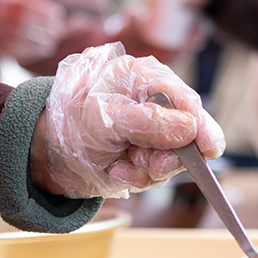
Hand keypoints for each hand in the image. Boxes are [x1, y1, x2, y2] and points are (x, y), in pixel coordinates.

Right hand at [0, 0, 65, 60]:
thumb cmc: (5, 11)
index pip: (24, 3)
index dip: (43, 9)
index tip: (58, 12)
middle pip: (24, 20)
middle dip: (44, 24)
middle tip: (58, 26)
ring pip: (23, 36)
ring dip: (42, 37)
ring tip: (55, 36)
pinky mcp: (2, 48)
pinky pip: (22, 50)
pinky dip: (37, 49)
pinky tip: (48, 47)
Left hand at [38, 41, 224, 198]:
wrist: (48, 155)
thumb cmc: (70, 125)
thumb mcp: (106, 120)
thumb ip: (148, 122)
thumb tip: (189, 129)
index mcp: (144, 79)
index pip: (185, 100)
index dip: (202, 125)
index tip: (210, 149)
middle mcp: (153, 104)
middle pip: (187, 133)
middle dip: (169, 156)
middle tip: (154, 167)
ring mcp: (151, 132)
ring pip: (173, 159)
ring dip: (147, 170)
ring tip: (120, 167)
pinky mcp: (145, 155)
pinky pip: (156, 174)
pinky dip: (137, 178)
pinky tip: (116, 171)